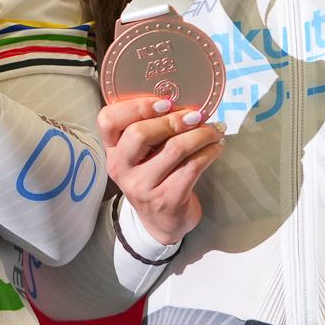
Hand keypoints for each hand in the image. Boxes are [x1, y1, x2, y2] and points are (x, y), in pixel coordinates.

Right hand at [100, 93, 223, 245]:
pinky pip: (193, 167)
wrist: (160, 223)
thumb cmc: (153, 178)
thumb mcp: (140, 156)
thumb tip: (182, 102)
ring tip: (214, 129)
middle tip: (195, 116)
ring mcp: (142, 186)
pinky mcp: (167, 199)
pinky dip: (209, 152)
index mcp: (112, 151)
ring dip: (200, 134)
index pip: (107, 120)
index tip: (164, 102)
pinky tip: (216, 147)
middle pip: (140, 133)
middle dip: (173, 120)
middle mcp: (121, 168)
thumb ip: (148, 130)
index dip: (135, 106)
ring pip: (173, 149)